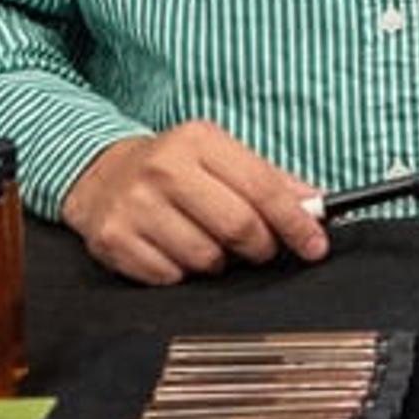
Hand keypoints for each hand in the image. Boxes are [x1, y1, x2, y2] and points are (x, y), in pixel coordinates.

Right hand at [60, 122, 328, 284]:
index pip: (263, 188)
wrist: (101, 175)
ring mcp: (135, 205)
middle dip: (260, 247)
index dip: (296, 223)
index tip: (314, 245)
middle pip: (238, 227)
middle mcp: (164, 168)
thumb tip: (317, 205)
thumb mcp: (220, 157)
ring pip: (206, 259)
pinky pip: (171, 277)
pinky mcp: (114, 239)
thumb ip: (271, 180)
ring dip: (218, 261)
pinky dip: (182, 273)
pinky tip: (174, 250)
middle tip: (260, 248)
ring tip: (207, 241)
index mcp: (199, 141)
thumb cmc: (174, 169)